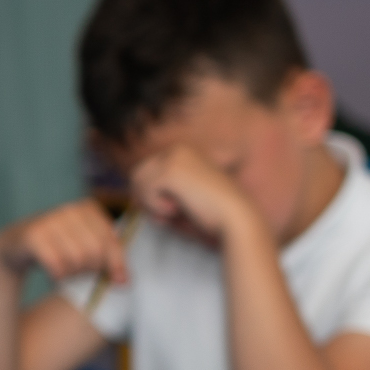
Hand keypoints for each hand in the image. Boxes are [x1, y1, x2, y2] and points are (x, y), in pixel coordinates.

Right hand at [0, 197, 131, 285]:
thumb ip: (108, 258)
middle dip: (91, 270)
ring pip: (77, 260)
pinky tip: (55, 275)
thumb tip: (124, 282)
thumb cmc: (58, 246)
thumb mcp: (85, 246)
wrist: (15, 244)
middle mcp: (69, 210)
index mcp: (88, 208)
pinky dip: (58, 276)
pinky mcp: (33, 236)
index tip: (118, 282)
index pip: (111, 241)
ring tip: (67, 274)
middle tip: (82, 275)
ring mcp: (49, 221)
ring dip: (73, 274)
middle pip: (95, 252)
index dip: (116, 265)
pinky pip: (57, 265)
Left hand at [129, 143, 257, 247]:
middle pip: (137, 175)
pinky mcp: (171, 170)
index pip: (146, 172)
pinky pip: (144, 191)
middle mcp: (179, 149)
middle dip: (147, 199)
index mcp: (184, 153)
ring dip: (150, 204)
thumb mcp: (179, 200)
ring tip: (175, 211)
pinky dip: (155, 207)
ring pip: (137, 181)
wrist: (236, 220)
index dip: (151, 196)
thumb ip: (155, 195)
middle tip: (170, 213)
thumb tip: (132, 197)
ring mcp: (174, 157)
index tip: (173, 208)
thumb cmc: (210, 216)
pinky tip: (176, 209)